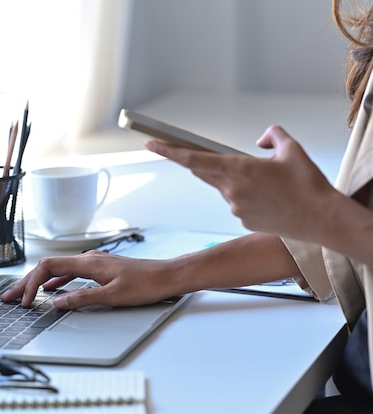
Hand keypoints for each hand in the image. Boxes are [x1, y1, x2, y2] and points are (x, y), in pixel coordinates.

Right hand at [1, 251, 177, 309]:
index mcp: (88, 262)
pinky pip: (70, 272)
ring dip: (39, 282)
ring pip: (57, 270)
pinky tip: (53, 289)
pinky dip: (56, 281)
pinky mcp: (100, 269)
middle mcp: (88, 259)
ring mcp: (93, 263)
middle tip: (9, 296)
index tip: (25, 301)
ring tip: (25, 294)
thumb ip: (83, 299)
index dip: (32, 284)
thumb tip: (58, 303)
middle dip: (27, 282)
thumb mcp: (113, 296)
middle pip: (48, 267)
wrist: (167, 276)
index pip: (48, 267)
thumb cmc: (146, 284)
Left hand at [145, 125, 339, 241]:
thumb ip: (272, 135)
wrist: (321, 219)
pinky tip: (269, 197)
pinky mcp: (241, 219)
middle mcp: (230, 188)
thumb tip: (259, 140)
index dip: (168, 151)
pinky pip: (235, 202)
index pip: (193, 158)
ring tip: (267, 183)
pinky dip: (244, 195)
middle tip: (198, 154)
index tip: (151, 143)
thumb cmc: (308, 184)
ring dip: (234, 180)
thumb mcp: (292, 148)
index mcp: (237, 168)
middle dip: (199, 162)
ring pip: (223, 186)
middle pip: (203, 171)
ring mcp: (234, 206)